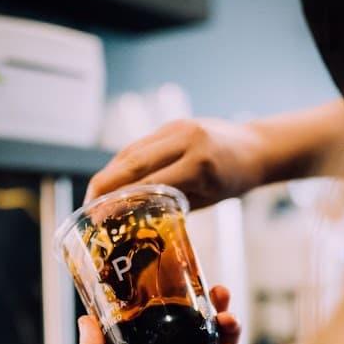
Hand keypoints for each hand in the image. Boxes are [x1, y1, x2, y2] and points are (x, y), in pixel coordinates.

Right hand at [84, 118, 264, 208]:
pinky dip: (122, 164)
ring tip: (94, 198)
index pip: (149, 183)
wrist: (256, 145)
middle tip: (87, 208)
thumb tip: (137, 219)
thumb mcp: (209, 199)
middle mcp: (184, 139)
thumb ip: (175, 205)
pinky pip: (139, 145)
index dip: (120, 200)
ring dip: (109, 173)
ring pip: (131, 151)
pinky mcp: (171, 124)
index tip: (100, 218)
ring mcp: (176, 128)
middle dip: (103, 185)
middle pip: (132, 162)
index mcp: (199, 164)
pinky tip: (112, 180)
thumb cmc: (236, 179)